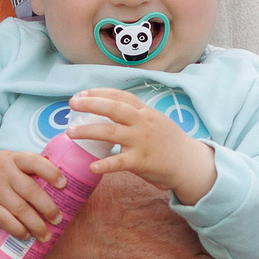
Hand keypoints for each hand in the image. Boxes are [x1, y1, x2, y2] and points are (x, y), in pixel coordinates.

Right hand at [0, 149, 65, 242]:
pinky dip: (17, 230)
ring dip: (36, 224)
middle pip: (31, 191)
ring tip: (46, 235)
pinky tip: (26, 235)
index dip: (51, 173)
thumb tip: (60, 178)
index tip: (64, 184)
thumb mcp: (8, 159)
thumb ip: (29, 167)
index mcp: (14, 159)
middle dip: (48, 207)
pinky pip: (4, 220)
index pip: (34, 162)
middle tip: (59, 219)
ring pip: (20, 210)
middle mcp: (5, 174)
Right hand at [0, 172, 249, 258]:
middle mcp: (189, 237)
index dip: (238, 240)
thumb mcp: (147, 182)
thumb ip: (165, 187)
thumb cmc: (114, 194)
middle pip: (227, 257)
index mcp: (187, 214)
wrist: (90, 218)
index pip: (222, 229)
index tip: (252, 246)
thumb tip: (172, 181)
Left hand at [70, 89, 217, 203]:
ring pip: (111, 132)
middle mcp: (142, 122)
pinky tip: (92, 166)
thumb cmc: (167, 141)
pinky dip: (105, 164)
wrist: (188, 162)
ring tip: (70, 132)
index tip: (81, 93)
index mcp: (144, 111)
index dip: (99, 93)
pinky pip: (120, 162)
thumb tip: (108, 110)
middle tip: (72, 103)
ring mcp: (141, 141)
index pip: (119, 96)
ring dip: (89, 131)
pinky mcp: (142, 161)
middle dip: (91, 104)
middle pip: (114, 108)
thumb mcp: (153, 120)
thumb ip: (134, 115)